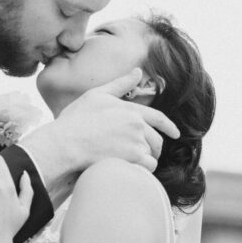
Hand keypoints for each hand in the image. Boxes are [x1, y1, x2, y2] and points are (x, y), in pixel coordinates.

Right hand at [22, 68, 178, 177]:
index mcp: (130, 109)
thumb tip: (138, 71)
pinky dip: (140, 171)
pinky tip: (128, 170)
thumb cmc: (76, 120)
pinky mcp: (133, 158)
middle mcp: (137, 124)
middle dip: (152, 149)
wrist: (66, 143)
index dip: (169, 126)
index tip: (176, 134)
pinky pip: (147, 168)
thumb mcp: (96, 95)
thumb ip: (120, 84)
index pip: (158, 118)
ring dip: (143, 160)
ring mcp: (136, 141)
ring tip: (126, 163)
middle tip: (139, 156)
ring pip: (151, 155)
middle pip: (156, 141)